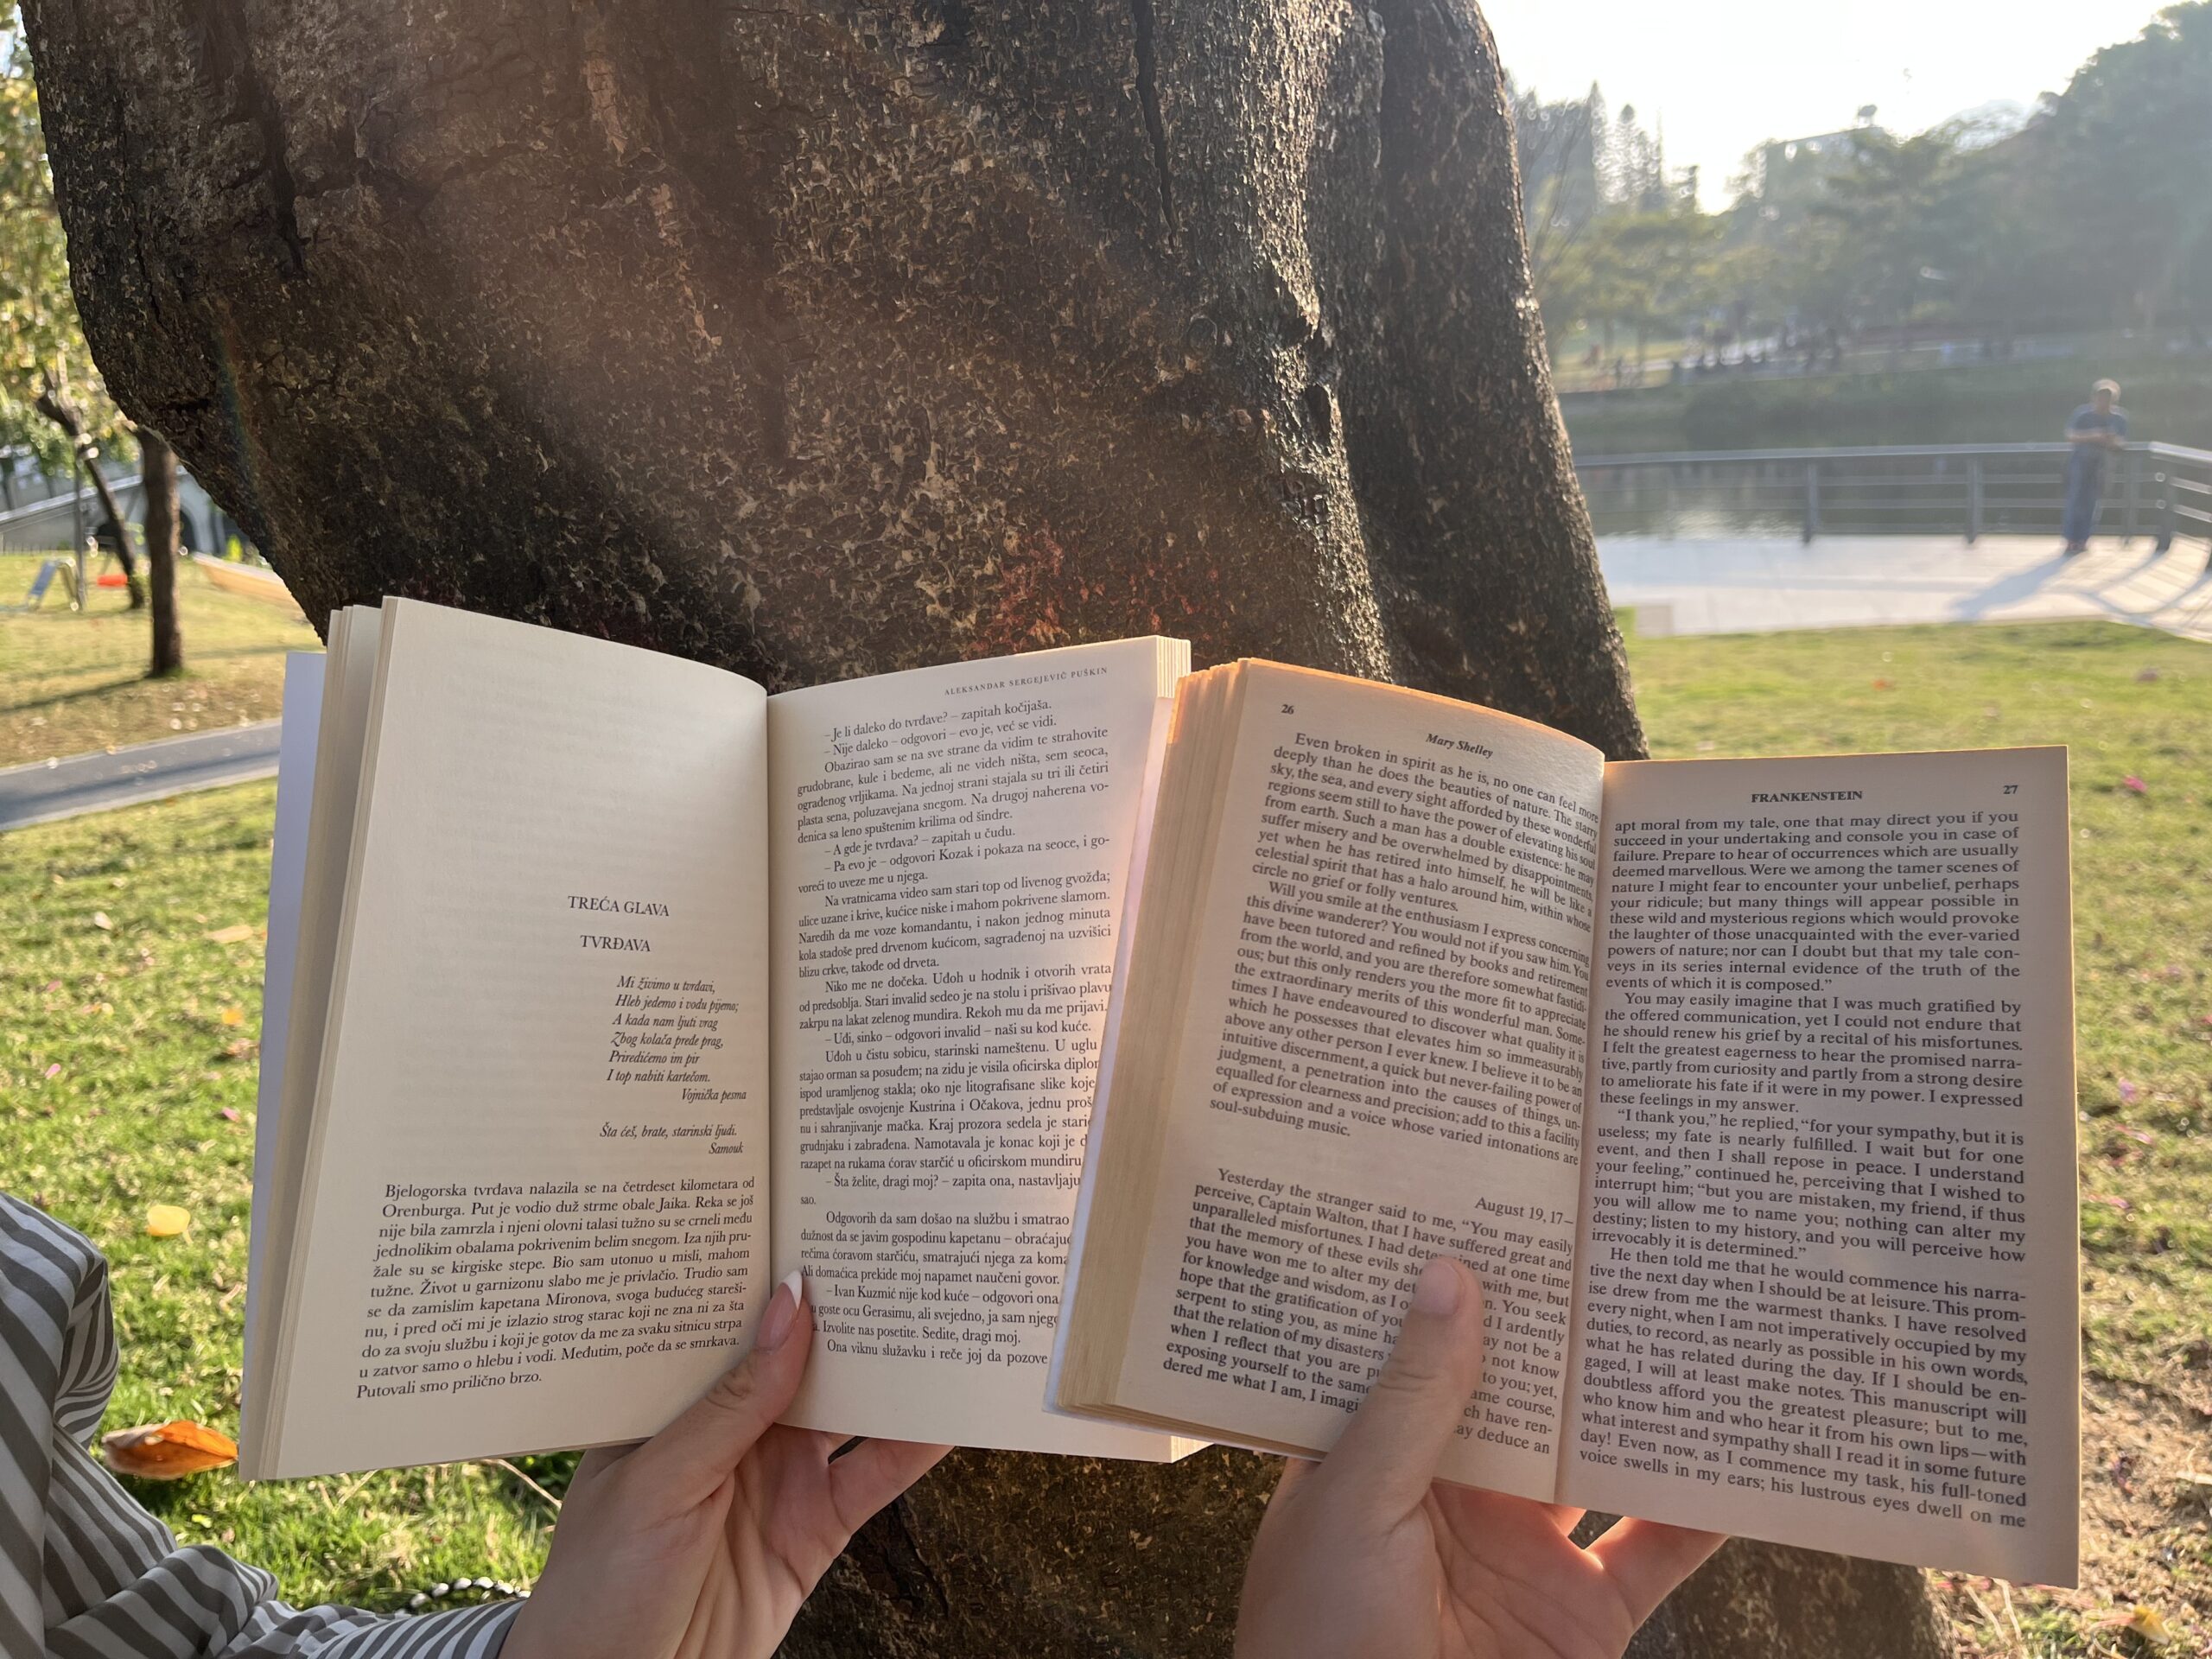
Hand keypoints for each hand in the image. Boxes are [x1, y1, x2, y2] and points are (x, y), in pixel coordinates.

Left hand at [505, 1273, 948, 1658]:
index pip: (730, 1320)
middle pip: (802, 1355)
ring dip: (892, 1368)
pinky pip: (876, 1476)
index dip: (773, 1272)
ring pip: (849, 1406)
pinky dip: (918, 1444)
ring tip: (944, 1312)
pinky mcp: (817, 1528)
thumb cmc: (598, 1587)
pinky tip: (953, 1410)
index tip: (823, 1217)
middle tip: (902, 1248)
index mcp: (676, 1402)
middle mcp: (732, 1429)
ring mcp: (778, 1476)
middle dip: (846, 1308)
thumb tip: (791, 1304)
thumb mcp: (657, 1483)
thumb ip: (732, 1402)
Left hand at [1235, 1257, 1724, 1658]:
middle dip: (1554, 1324)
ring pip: (1590, 1456)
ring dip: (1635, 1399)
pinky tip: (1742, 1448)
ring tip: (1686, 1305)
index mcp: (1368, 1459)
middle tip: (1606, 1222)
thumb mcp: (1354, 1505)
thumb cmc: (1321, 1645)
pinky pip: (1655, 1549)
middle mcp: (1447, 1496)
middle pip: (1514, 1392)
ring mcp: (1520, 1553)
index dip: (1445, 1283)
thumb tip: (1449, 1275)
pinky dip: (1702, 1506)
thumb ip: (1413, 1401)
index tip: (1485, 1195)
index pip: (1409, 1351)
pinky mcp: (1584, 1615)